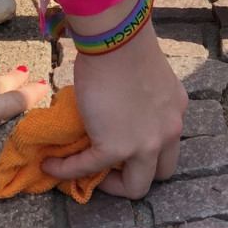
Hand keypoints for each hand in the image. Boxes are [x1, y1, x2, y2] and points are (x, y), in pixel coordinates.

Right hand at [41, 23, 186, 198]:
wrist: (117, 40)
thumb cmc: (127, 47)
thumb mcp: (147, 81)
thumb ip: (141, 102)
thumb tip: (114, 110)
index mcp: (176, 112)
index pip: (168, 146)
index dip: (147, 153)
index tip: (123, 147)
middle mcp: (169, 131)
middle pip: (161, 174)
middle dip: (136, 174)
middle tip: (111, 167)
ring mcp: (146, 143)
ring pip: (137, 187)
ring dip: (111, 186)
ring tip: (87, 172)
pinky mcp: (116, 147)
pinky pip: (89, 168)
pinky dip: (67, 170)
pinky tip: (51, 164)